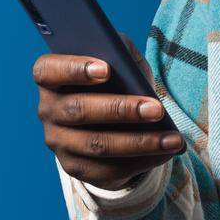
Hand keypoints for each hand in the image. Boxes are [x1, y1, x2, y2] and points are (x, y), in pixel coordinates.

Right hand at [34, 33, 185, 190]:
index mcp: (50, 77)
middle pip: (79, 110)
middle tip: (157, 110)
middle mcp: (48, 110)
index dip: (74, 69)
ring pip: (98, 144)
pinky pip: (108, 169)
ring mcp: (58, 142)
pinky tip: (165, 153)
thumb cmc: (113, 80)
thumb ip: (119, 49)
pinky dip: (141, 161)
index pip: (49, 71)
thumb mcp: (117, 59)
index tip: (105, 69)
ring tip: (172, 139)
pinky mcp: (75, 167)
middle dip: (121, 110)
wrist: (109, 119)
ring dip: (139, 142)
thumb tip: (125, 51)